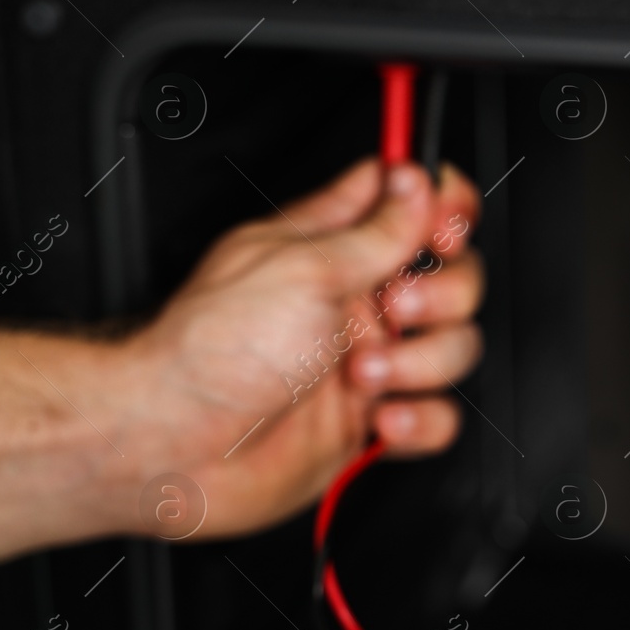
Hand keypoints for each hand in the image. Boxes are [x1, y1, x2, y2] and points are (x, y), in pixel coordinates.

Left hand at [122, 158, 483, 541]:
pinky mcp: (373, 420)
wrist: (176, 446)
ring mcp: (369, 360)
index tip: (442, 226)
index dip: (443, 204)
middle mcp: (357, 301)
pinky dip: (420, 421)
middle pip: (453, 276)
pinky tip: (381, 419)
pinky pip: (439, 417)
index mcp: (335, 247)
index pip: (410, 201)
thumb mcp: (304, 268)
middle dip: (442, 295)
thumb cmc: (211, 351)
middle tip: (397, 307)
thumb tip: (418, 184)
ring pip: (453, 347)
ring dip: (421, 363)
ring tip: (364, 374)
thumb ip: (377, 229)